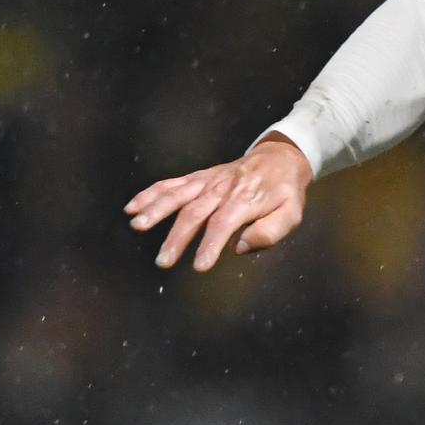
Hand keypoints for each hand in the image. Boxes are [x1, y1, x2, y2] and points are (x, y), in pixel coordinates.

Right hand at [123, 136, 312, 271]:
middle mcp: (223, 188)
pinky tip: (133, 207)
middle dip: (178, 237)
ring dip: (156, 209)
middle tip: (164, 261)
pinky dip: (151, 193)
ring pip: (179, 194)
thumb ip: (269, 231)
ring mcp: (209, 181)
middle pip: (196, 212)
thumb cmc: (284, 192)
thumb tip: (240, 246)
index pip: (224, 223)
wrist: (281, 158)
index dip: (211, 244)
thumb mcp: (291, 214)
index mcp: (246, 199)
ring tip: (138, 225)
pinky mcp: (199, 177)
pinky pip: (173, 184)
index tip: (199, 265)